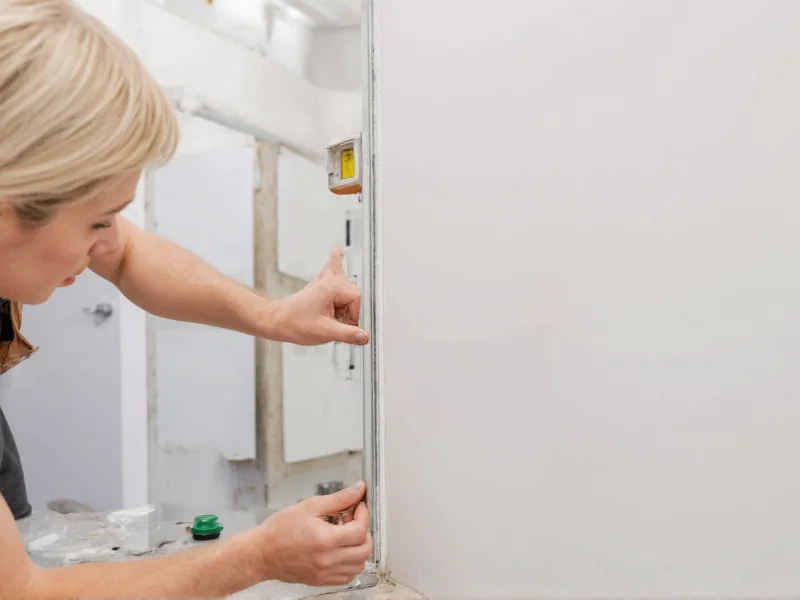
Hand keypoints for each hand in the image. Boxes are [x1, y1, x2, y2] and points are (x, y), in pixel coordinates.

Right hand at [257, 481, 371, 586]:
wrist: (261, 553)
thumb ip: (339, 499)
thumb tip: (358, 489)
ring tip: (345, 536)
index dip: (364, 515)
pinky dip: (350, 564)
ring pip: (359, 565)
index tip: (359, 506)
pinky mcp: (321, 580)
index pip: (361, 530)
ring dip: (359, 548)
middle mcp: (329, 559)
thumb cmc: (279, 530)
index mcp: (326, 540)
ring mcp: (326, 573)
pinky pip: (347, 576)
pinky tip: (339, 551)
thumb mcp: (310, 506)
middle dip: (364, 531)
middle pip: (365, 549)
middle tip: (352, 520)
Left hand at [270, 247, 368, 345]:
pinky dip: (336, 260)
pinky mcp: (321, 284)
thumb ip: (348, 334)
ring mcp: (325, 281)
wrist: (278, 321)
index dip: (354, 316)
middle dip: (349, 313)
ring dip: (344, 304)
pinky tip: (337, 250)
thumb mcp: (325, 332)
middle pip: (354, 295)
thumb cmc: (295, 323)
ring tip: (334, 313)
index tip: (346, 326)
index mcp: (332, 288)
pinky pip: (332, 267)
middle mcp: (330, 280)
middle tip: (336, 324)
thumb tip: (364, 336)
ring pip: (347, 288)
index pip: (357, 299)